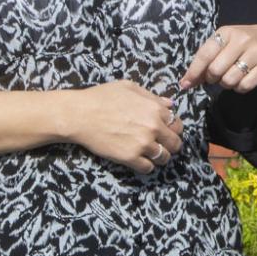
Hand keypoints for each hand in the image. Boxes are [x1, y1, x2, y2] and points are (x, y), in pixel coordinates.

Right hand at [65, 80, 183, 174]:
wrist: (79, 114)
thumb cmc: (101, 97)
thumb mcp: (129, 87)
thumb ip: (152, 96)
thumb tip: (169, 105)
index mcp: (155, 109)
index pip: (177, 124)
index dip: (173, 128)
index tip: (166, 131)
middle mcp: (153, 127)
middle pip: (175, 143)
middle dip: (171, 145)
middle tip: (162, 145)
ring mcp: (143, 144)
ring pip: (164, 158)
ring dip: (160, 157)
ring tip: (151, 154)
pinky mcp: (130, 157)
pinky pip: (148, 168)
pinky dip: (146, 166)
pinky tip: (139, 160)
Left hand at [181, 23, 256, 93]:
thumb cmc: (246, 42)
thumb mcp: (226, 42)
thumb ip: (208, 58)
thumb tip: (187, 81)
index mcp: (226, 33)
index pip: (204, 54)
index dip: (193, 72)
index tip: (185, 84)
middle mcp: (240, 41)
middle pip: (215, 70)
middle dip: (212, 79)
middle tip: (216, 77)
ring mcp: (255, 53)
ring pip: (229, 80)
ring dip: (226, 84)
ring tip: (230, 77)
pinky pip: (245, 85)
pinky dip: (239, 88)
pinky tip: (242, 80)